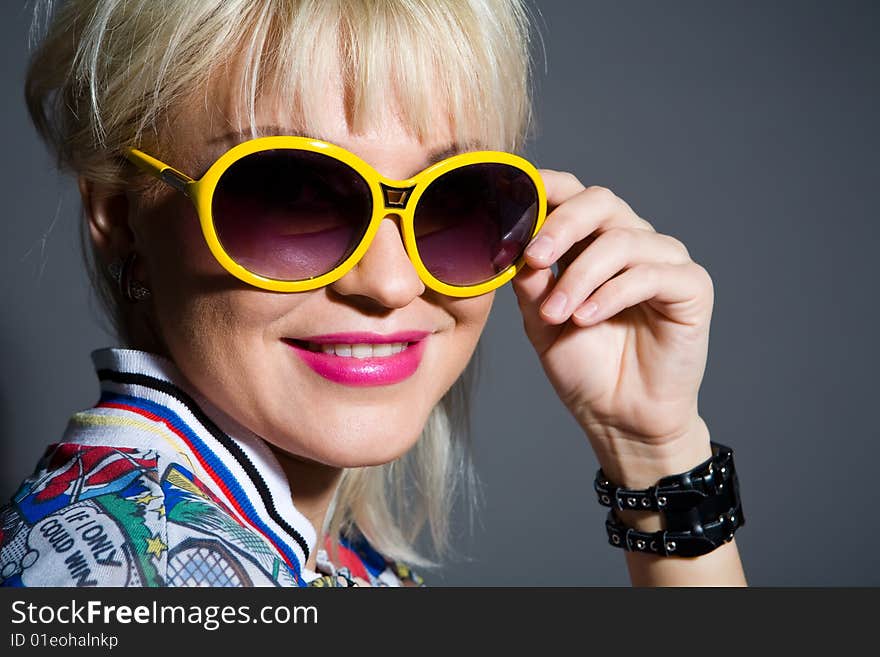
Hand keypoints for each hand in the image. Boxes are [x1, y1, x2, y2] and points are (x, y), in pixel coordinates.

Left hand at [511, 171, 715, 486]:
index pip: (573, 195)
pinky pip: (651, 274)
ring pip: (622, 240)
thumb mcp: (541, 320)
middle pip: (601, 202)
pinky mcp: (691, 288)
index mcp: (593, 243)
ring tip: (556, 314)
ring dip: (580, 276)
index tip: (511, 201)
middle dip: (561, 225)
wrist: (618, 417)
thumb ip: (530, 281)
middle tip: (534, 258)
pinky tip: (586, 318)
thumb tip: (510, 242)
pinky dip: (613, 293)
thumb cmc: (583, 367)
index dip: (545, 188)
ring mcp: (663, 262)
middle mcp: (630, 242)